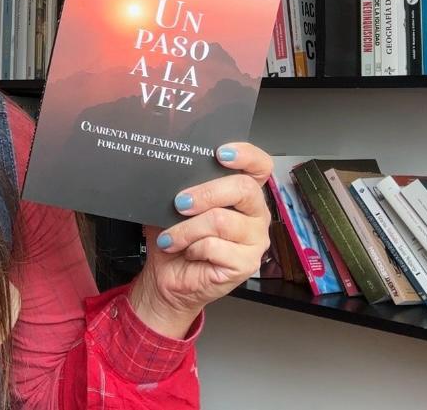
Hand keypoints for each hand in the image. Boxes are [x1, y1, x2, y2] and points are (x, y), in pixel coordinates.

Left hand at [129, 142, 272, 337]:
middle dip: (206, 193)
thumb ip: (184, 185)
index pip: (260, 166)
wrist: (167, 274)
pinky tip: (187, 252)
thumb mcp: (175, 205)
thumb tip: (172, 169)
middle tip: (179, 203)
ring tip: (171, 237)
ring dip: (187, 229)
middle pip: (243, 188)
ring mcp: (255, 240)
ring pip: (222, 221)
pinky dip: (192, 248)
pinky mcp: (247, 264)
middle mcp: (256, 213)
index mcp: (242, 194)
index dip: (246, 155)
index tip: (220, 153)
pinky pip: (216, 247)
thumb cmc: (175, 237)